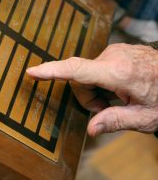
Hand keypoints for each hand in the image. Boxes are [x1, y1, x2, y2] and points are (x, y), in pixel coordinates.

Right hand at [26, 43, 157, 136]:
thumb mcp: (145, 117)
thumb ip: (116, 121)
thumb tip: (91, 129)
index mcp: (118, 73)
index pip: (76, 70)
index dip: (52, 71)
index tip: (32, 72)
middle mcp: (113, 56)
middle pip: (80, 78)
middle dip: (87, 96)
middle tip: (106, 107)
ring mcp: (114, 50)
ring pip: (87, 73)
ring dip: (95, 89)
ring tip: (116, 97)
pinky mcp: (115, 50)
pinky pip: (96, 66)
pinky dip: (101, 80)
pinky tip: (117, 86)